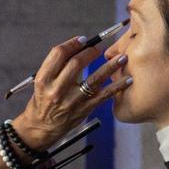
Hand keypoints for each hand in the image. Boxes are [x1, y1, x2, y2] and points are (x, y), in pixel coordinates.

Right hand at [11, 36, 131, 150]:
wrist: (41, 128)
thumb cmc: (42, 101)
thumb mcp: (42, 83)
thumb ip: (58, 67)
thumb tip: (80, 48)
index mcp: (43, 79)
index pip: (59, 54)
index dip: (73, 43)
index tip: (83, 40)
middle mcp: (56, 89)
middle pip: (76, 62)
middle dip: (91, 51)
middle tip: (99, 49)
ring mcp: (71, 100)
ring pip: (94, 78)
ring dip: (110, 66)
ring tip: (122, 58)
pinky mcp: (84, 109)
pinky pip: (104, 95)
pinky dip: (117, 87)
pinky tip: (127, 80)